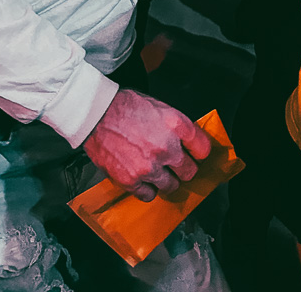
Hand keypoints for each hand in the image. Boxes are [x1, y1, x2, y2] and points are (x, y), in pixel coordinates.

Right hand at [83, 89, 210, 200]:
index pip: (204, 149)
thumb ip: (176, 126)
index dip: (199, 152)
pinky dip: (147, 189)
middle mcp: (166, 148)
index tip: (195, 154)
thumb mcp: (160, 107)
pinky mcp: (132, 180)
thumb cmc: (126, 106)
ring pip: (172, 186)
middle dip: (184, 168)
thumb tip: (188, 142)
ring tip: (157, 171)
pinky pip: (149, 195)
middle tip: (175, 164)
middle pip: (190, 171)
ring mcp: (149, 167)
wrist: (96, 114)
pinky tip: (142, 178)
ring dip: (166, 180)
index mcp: (176, 125)